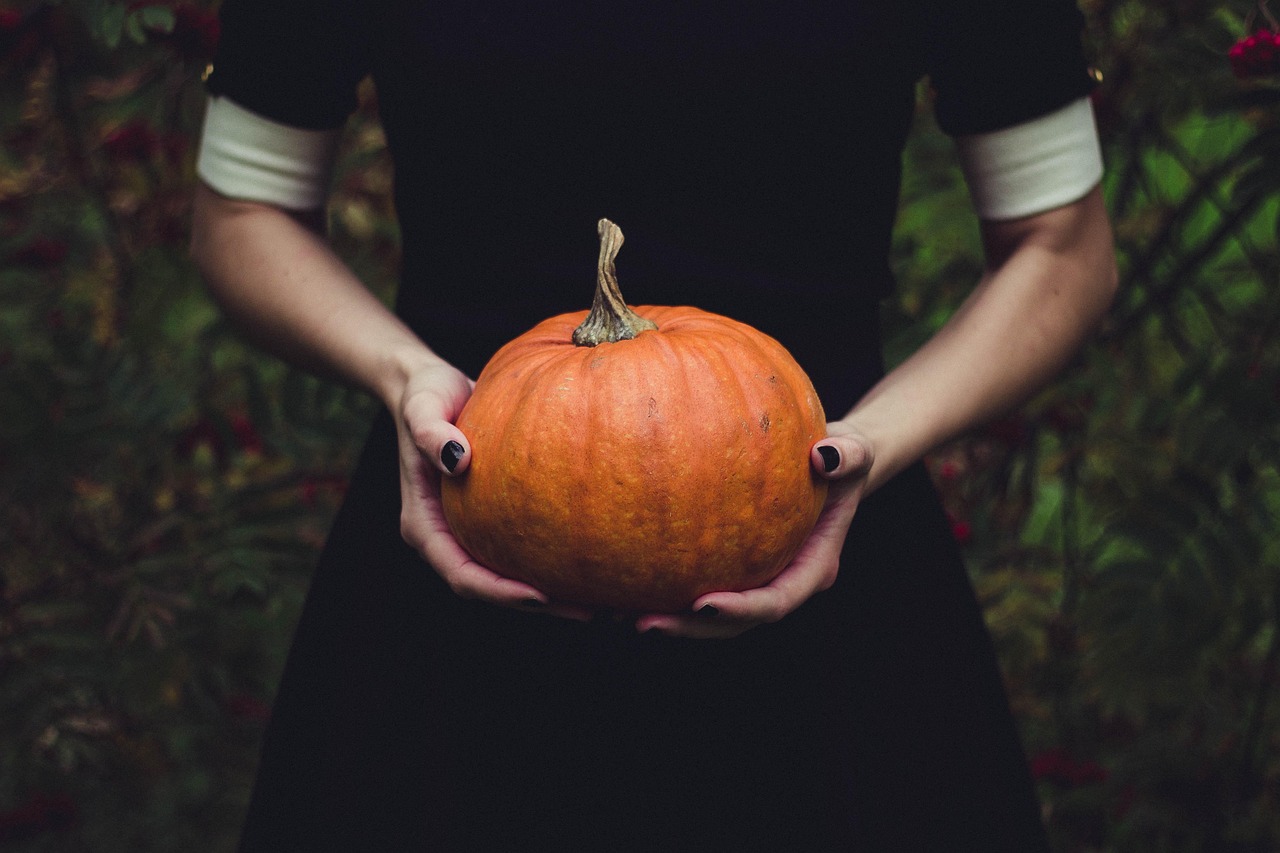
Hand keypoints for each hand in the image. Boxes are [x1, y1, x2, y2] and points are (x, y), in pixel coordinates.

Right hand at [394, 360, 590, 620]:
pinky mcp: (494, 519)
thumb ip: (431, 432)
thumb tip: (458, 460)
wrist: (433, 386)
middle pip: (491, 588)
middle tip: (590, 610)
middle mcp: (448, 537)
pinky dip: (555, 559)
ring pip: (510, 575)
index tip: (540, 596)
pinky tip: (596, 557)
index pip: (462, 575)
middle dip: (538, 604)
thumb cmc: (425, 395)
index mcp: (424, 526)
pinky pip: (524, 548)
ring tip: (604, 598)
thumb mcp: (422, 407)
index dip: (499, 592)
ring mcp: (471, 531)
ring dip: (553, 592)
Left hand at [635, 421, 873, 638]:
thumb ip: (848, 455)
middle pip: (734, 624)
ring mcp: (753, 579)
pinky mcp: (729, 566)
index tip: (704, 605)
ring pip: (709, 614)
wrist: (829, 463)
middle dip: (691, 629)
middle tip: (644, 624)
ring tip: (619, 615)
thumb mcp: (855, 449)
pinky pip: (693, 582)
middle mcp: (780, 582)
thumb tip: (824, 456)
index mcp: (812, 568)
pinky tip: (619, 582)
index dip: (741, 611)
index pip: (776, 601)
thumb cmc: (841, 456)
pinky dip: (660, 587)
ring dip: (669, 619)